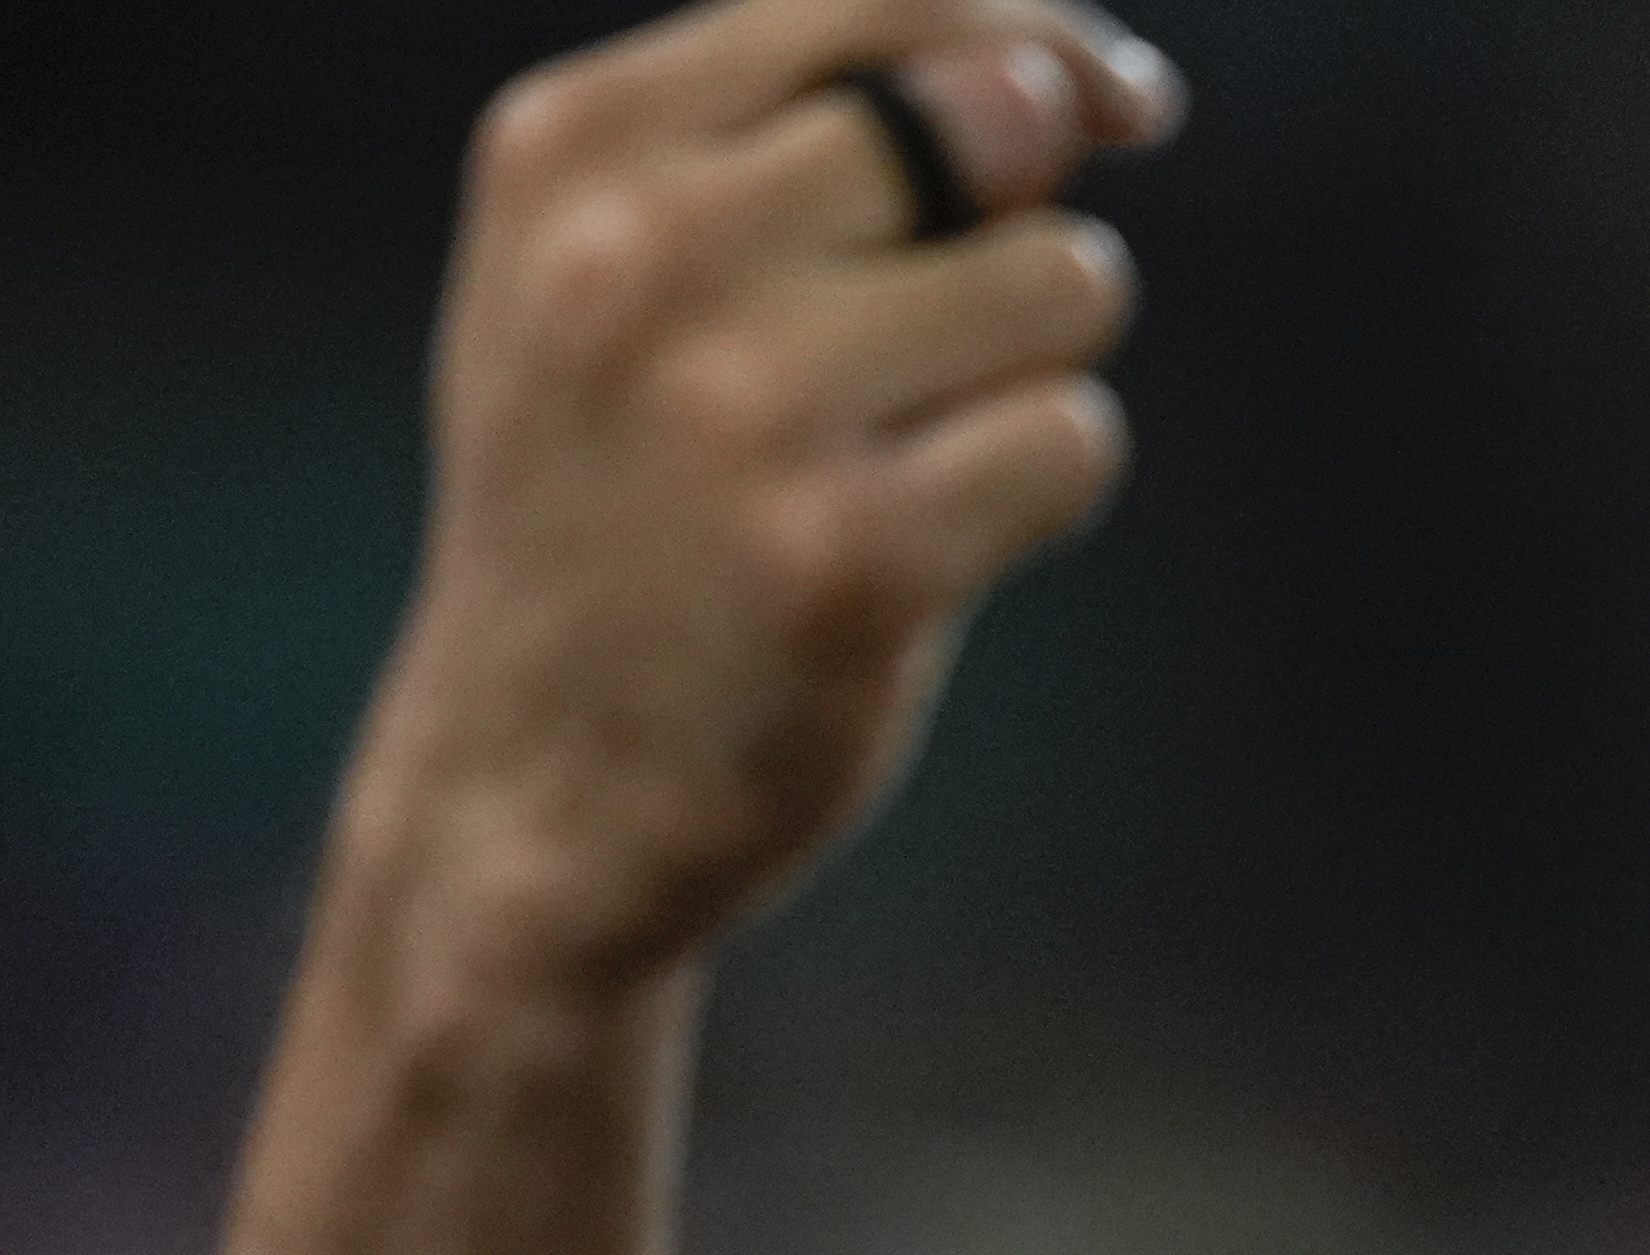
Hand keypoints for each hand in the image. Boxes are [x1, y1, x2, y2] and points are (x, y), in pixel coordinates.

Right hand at [359, 0, 1178, 961]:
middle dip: (1019, 221)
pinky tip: (927, 550)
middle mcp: (644, 255)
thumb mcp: (617, 270)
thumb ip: (803, 134)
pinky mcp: (850, 557)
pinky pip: (1073, 440)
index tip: (1121, 102)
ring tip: (903, 455)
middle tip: (931, 347)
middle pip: (993, 123)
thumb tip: (1087, 83)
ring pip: (1064, 280)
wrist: (528, 784)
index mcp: (576, 148)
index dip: (1038, 34)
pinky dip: (1041, 491)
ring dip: (1033, 369)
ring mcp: (744, 408)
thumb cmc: (621, 501)